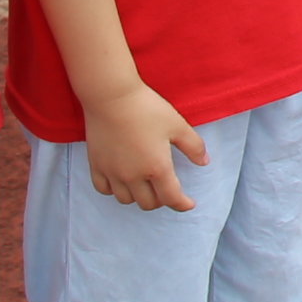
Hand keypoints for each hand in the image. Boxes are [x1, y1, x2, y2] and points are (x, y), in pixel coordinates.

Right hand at [83, 80, 205, 211]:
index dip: (182, 204)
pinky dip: (114, 190)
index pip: (171, 198)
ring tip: (145, 186)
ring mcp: (112, 172)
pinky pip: (103, 189)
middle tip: (167, 189)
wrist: (112, 96)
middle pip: (148, 203)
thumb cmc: (147, 108)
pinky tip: (121, 181)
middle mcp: (133, 176)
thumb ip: (194, 146)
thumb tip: (205, 162)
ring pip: (125, 199)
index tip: (189, 203)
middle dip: (161, 200)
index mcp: (157, 168)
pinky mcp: (96, 164)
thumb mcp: (177, 125)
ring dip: (138, 197)